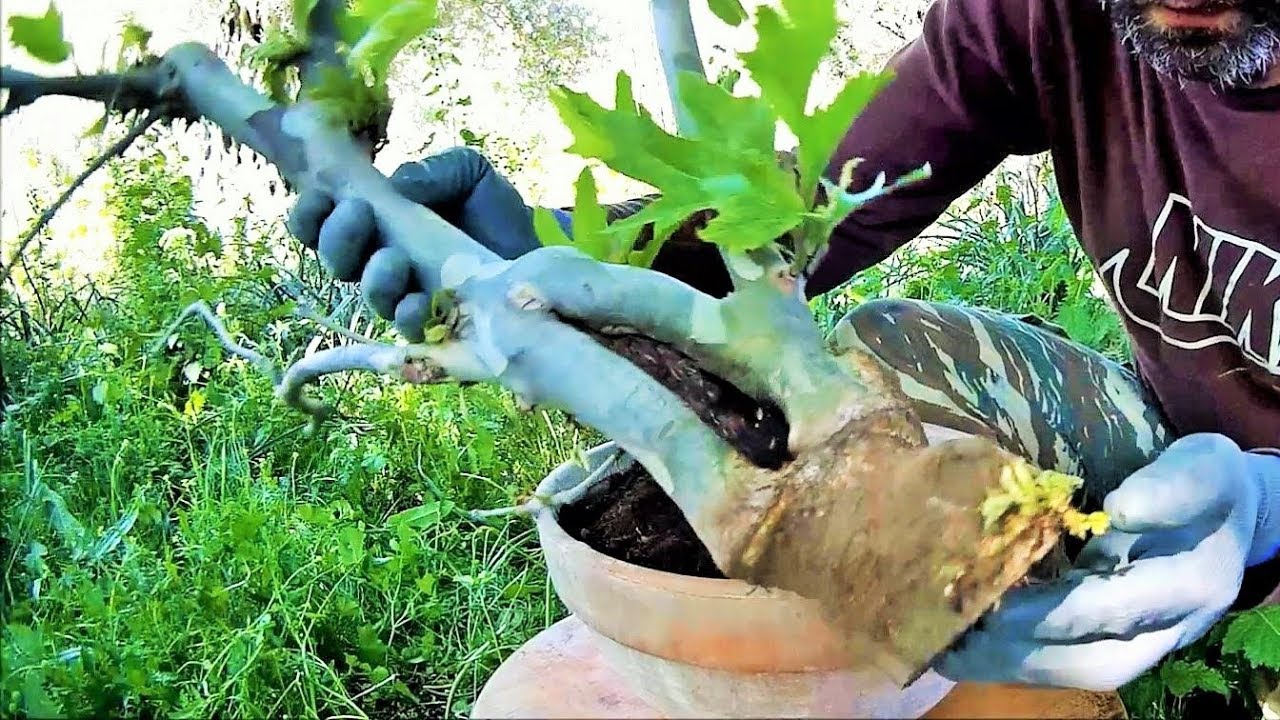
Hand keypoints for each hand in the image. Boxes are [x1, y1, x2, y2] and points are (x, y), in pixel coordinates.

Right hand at [286, 146, 549, 340]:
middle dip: (338, 238)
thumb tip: (397, 184)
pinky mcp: (437, 332)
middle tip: (360, 214)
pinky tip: (422, 301)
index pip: (321, 223)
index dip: (311, 212)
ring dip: (375, 278)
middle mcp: (382, 265)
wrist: (545, 253)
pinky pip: (409, 331)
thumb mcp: (469, 174)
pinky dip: (411, 314)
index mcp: (378, 224)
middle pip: (335, 261)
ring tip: (396, 259)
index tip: (323, 195)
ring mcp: (407, 300)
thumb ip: (433, 171)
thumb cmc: (498, 212)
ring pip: (370, 298)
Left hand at [934, 433, 1279, 690]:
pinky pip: (1061, 662)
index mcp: (1189, 586)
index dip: (1046, 609)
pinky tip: (960, 643)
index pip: (1110, 609)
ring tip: (942, 646)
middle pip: (1086, 660)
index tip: (985, 595)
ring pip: (1070, 671)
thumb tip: (1118, 510)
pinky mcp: (1114, 644)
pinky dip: (1009, 657)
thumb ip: (1169, 488)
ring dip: (1002, 662)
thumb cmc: (1208, 486)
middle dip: (1012, 649)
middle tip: (950, 633)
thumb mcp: (1201, 469)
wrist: (1231, 519)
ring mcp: (1142, 645)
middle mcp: (1166, 630)